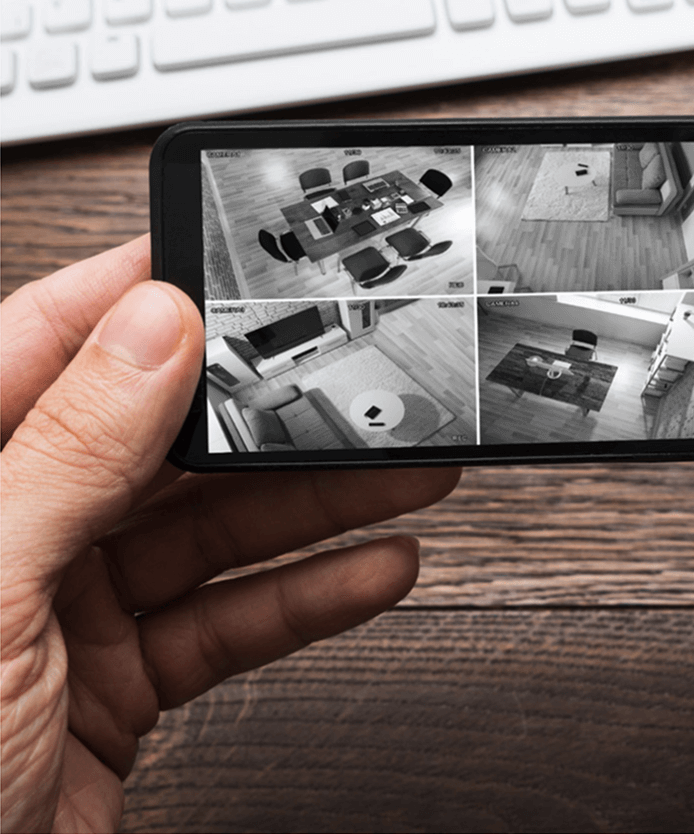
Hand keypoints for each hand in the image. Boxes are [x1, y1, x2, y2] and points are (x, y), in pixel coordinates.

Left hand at [0, 236, 460, 833]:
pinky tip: (373, 568)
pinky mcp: (119, 677)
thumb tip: (150, 329)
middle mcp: (16, 529)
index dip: (143, 296)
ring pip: (215, 532)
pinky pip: (230, 618)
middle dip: (271, 419)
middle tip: (355, 387)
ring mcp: (69, 605)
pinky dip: (308, 598)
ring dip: (316, 507)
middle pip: (164, 444)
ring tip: (403, 474)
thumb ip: (71, 453)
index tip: (230, 266)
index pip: (49, 344)